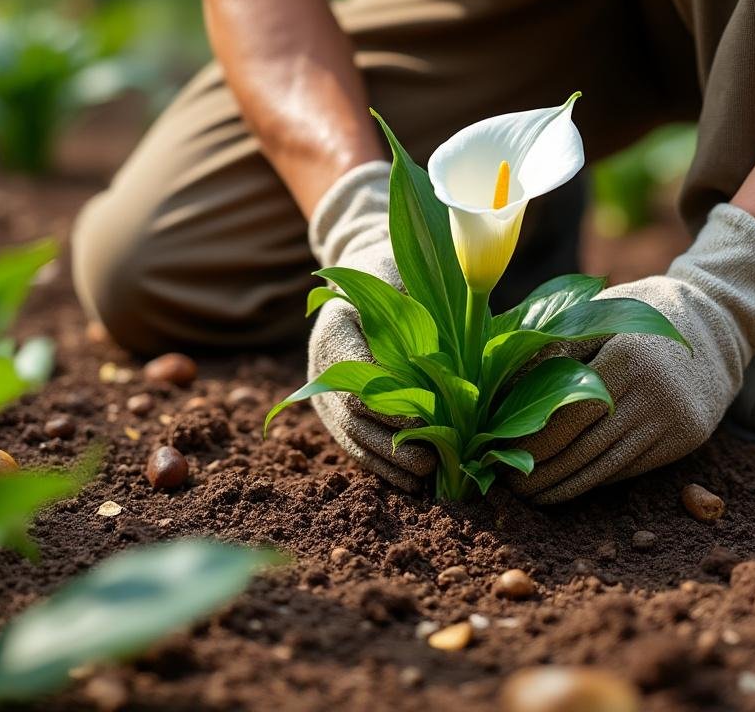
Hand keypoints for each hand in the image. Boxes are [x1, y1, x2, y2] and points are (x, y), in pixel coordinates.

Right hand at [305, 161, 435, 490]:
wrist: (367, 276)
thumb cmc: (394, 272)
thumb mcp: (400, 273)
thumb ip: (409, 302)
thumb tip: (433, 347)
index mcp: (335, 328)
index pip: (355, 376)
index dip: (388, 404)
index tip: (424, 423)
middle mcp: (320, 363)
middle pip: (351, 414)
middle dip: (392, 442)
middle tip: (430, 462)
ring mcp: (324, 390)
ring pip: (351, 436)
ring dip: (387, 462)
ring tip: (423, 480)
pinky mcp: (335, 410)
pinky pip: (354, 444)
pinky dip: (380, 465)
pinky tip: (409, 483)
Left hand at [505, 204, 754, 502]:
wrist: (718, 323)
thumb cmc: (642, 312)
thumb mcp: (601, 312)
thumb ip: (557, 347)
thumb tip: (506, 390)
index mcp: (627, 357)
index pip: (570, 413)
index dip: (535, 441)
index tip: (502, 455)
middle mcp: (655, 392)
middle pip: (587, 445)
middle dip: (545, 471)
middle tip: (510, 487)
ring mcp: (675, 419)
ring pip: (609, 465)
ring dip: (568, 486)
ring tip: (535, 496)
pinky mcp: (688, 438)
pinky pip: (633, 467)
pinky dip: (597, 479)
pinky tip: (571, 486)